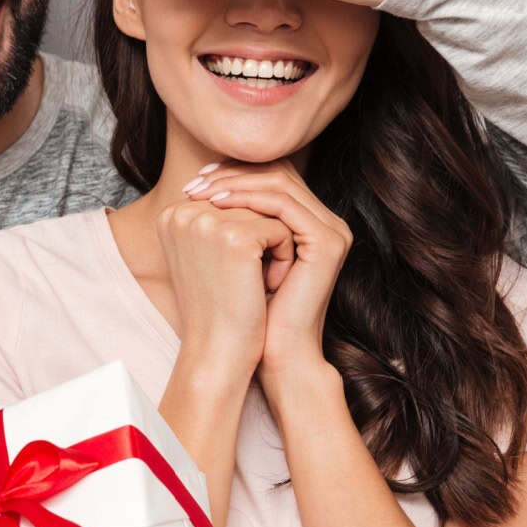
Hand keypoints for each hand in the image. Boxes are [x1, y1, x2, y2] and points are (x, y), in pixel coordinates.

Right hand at [154, 191, 293, 383]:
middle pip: (252, 202)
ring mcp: (207, 221)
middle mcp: (183, 210)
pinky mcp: (235, 236)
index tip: (231, 270)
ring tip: (252, 281)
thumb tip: (256, 180)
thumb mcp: (210, 252)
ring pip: (269, 214)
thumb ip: (220, 214)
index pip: (232, 195)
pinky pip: (281, 230)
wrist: (218, 352)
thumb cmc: (218, 306)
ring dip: (273, 248)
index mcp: (170, 212)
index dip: (247, 232)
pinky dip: (283, 259)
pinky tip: (262, 286)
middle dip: (261, 239)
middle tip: (244, 279)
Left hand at [184, 162, 351, 386]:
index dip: (235, 172)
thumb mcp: (235, 257)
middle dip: (232, 173)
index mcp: (309, 223)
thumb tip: (195, 188)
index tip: (197, 179)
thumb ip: (231, 222)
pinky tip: (218, 204)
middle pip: (278, 174)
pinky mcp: (326, 243)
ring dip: (235, 183)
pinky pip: (284, 205)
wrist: (277, 354)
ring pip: (280, 184)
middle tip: (196, 181)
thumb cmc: (250, 312)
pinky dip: (247, 200)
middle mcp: (326, 222)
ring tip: (201, 192)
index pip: (273, 177)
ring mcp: (331, 231)